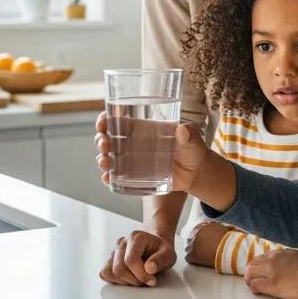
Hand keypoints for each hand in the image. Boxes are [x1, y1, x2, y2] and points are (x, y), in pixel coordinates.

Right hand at [95, 119, 214, 194]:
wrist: (196, 172)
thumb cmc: (193, 149)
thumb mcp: (193, 138)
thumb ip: (190, 134)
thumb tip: (183, 129)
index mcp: (143, 128)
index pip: (117, 119)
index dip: (105, 120)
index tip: (102, 124)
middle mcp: (134, 142)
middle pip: (108, 138)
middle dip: (101, 140)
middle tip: (104, 145)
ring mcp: (133, 160)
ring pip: (109, 157)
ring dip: (102, 158)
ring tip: (106, 162)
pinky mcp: (136, 176)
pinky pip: (117, 177)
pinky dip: (109, 177)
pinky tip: (108, 178)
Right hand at [98, 230, 176, 287]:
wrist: (155, 247)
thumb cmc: (160, 251)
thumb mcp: (169, 254)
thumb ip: (161, 259)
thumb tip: (149, 268)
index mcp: (136, 237)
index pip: (130, 260)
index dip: (141, 275)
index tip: (152, 281)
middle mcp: (122, 242)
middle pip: (119, 268)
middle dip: (134, 280)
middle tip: (146, 281)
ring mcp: (114, 251)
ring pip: (110, 272)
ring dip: (124, 282)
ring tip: (138, 279)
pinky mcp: (109, 260)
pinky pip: (105, 273)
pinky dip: (115, 281)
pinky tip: (129, 279)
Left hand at [186, 222, 232, 267]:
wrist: (228, 250)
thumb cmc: (230, 240)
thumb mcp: (224, 229)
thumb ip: (217, 228)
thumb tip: (220, 230)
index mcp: (205, 226)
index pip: (197, 230)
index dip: (200, 236)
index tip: (201, 240)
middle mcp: (197, 233)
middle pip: (191, 238)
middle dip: (195, 243)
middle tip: (200, 248)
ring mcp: (193, 244)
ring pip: (188, 248)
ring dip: (193, 251)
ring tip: (198, 256)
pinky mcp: (192, 254)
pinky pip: (188, 257)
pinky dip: (192, 259)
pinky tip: (196, 261)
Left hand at [244, 249, 297, 298]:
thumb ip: (287, 259)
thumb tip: (283, 265)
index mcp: (280, 253)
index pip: (261, 257)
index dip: (259, 265)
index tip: (261, 271)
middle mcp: (273, 260)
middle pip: (252, 264)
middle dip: (252, 272)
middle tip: (254, 279)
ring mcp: (271, 272)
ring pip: (249, 273)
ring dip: (250, 280)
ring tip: (254, 286)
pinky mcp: (272, 285)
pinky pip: (255, 285)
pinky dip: (254, 289)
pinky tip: (258, 292)